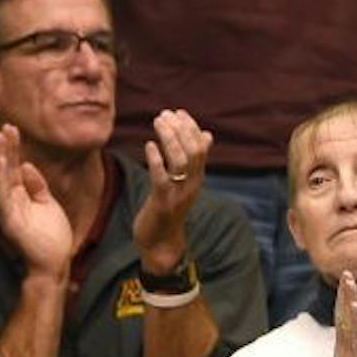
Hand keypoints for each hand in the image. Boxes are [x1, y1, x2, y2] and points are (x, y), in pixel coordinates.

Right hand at [0, 125, 73, 279]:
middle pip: (6, 170)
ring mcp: (8, 210)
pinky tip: (4, 163)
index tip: (13, 130)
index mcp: (18, 197)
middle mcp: (9, 201)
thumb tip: (27, 165)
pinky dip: (3, 179)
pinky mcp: (9, 220)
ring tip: (2, 138)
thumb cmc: (50, 237)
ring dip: (2, 158)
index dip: (13, 150)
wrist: (53, 263)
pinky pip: (3, 196)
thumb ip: (37, 185)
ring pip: (1, 179)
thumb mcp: (47, 204)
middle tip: (6, 127)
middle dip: (6, 148)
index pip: (14, 169)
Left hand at [133, 109, 211, 275]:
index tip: (178, 112)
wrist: (161, 244)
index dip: (190, 128)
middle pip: (193, 151)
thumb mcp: (184, 183)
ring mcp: (178, 194)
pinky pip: (162, 178)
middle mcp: (191, 185)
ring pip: (180, 161)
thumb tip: (207, 135)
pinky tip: (149, 145)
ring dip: (169, 139)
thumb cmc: (169, 209)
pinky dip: (156, 160)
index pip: (201, 147)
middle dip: (180, 130)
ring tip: (158, 123)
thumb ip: (194, 161)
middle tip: (165, 114)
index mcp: (197, 178)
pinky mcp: (163, 203)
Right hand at [333, 272, 356, 356]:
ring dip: (348, 306)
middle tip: (347, 274)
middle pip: (341, 318)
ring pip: (347, 328)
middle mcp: (342, 349)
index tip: (347, 277)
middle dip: (344, 295)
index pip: (342, 316)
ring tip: (351, 289)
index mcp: (344, 345)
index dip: (344, 296)